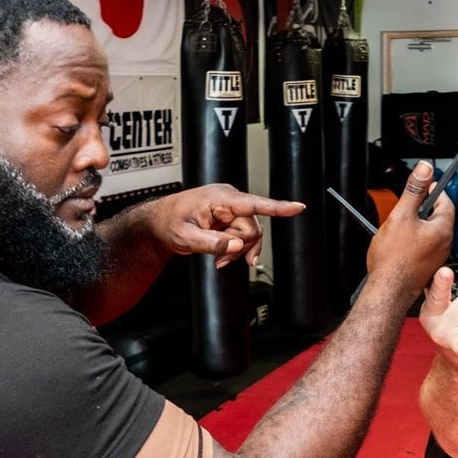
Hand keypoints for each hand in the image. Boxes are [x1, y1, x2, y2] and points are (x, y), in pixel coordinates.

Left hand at [150, 185, 304, 267]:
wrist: (159, 222)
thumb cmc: (168, 222)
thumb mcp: (185, 237)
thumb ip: (212, 243)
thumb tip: (236, 246)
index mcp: (220, 198)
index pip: (254, 203)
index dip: (278, 207)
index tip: (298, 207)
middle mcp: (229, 199)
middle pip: (252, 227)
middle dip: (240, 247)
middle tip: (220, 260)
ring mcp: (230, 208)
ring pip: (250, 235)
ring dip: (237, 251)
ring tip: (219, 260)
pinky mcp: (229, 217)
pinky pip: (242, 236)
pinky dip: (234, 249)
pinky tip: (222, 256)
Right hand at [363, 162, 452, 298]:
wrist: (387, 290)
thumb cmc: (393, 260)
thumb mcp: (401, 215)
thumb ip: (414, 190)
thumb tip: (425, 168)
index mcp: (442, 229)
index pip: (445, 201)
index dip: (434, 190)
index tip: (425, 185)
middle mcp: (444, 244)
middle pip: (437, 216)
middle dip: (423, 207)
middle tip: (408, 204)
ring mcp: (436, 257)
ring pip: (429, 232)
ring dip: (417, 225)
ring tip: (399, 225)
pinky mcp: (427, 266)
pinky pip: (424, 246)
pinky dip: (414, 240)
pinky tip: (399, 243)